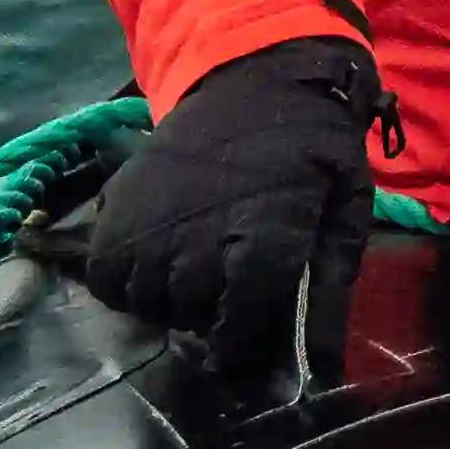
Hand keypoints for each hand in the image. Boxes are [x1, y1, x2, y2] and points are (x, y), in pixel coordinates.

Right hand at [79, 38, 373, 373]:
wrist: (258, 76)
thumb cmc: (312, 150)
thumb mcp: (344, 213)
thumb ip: (329, 293)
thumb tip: (322, 372)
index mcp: (263, 231)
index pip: (237, 323)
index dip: (238, 344)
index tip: (242, 346)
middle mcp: (197, 230)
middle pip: (191, 313)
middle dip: (211, 315)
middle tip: (229, 287)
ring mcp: (149, 217)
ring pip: (146, 301)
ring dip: (169, 300)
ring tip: (196, 269)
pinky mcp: (114, 206)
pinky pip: (106, 278)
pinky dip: (127, 282)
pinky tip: (158, 261)